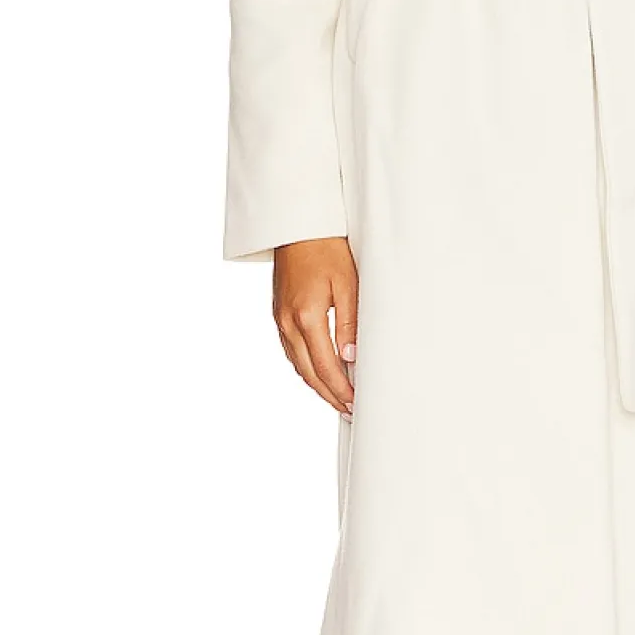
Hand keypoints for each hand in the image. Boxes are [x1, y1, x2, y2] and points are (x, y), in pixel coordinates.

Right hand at [273, 237, 357, 414]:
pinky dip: (305, 367)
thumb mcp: (348, 284)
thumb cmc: (327, 248)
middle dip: (329, 394)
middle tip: (348, 410)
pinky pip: (290, 350)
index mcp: (306, 316)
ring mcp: (280, 319)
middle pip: (308, 372)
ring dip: (316, 384)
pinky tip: (318, 371)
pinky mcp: (278, 313)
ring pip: (297, 364)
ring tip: (336, 398)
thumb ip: (349, 323)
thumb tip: (351, 357)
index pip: (326, 366)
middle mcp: (288, 322)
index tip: (356, 403)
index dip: (341, 389)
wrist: (297, 224)